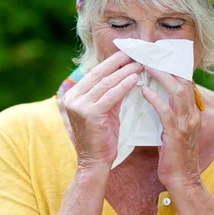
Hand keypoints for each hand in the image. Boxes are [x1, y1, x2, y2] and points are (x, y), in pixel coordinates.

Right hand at [63, 52, 143, 169]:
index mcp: (74, 95)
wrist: (95, 162)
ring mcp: (79, 106)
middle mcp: (73, 98)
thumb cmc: (102, 137)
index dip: (112, 61)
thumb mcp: (106, 110)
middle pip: (99, 74)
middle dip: (118, 61)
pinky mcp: (89, 114)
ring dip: (124, 71)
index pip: (95, 73)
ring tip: (140, 64)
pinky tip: (135, 78)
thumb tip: (126, 73)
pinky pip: (110, 96)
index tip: (128, 52)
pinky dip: (124, 86)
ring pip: (106, 83)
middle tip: (135, 52)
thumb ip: (111, 92)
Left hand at [140, 66, 201, 189]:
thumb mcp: (175, 130)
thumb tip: (156, 96)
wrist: (183, 180)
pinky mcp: (176, 133)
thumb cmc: (174, 157)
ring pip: (176, 91)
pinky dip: (155, 99)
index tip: (156, 55)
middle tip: (148, 53)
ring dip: (160, 76)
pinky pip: (166, 111)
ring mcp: (186, 123)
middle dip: (165, 64)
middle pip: (182, 80)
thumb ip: (170, 113)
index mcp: (192, 112)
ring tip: (144, 65)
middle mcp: (192, 114)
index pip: (185, 81)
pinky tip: (144, 91)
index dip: (172, 66)